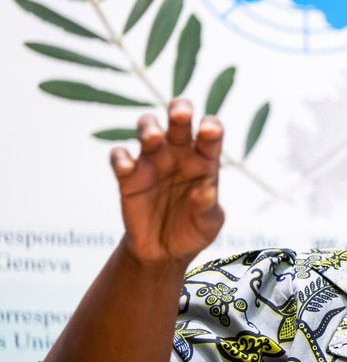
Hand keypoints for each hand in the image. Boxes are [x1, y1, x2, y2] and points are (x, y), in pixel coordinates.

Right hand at [110, 98, 224, 265]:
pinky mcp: (128, 176)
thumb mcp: (208, 224)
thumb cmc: (193, 230)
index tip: (209, 131)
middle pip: (179, 122)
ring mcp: (152, 162)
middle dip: (179, 110)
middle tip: (180, 114)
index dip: (211, 128)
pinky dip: (120, 157)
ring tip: (153, 137)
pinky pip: (120, 158)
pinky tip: (126, 165)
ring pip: (148, 130)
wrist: (164, 251)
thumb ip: (207, 208)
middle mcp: (179, 154)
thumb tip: (205, 191)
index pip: (211, 135)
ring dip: (148, 127)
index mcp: (204, 161)